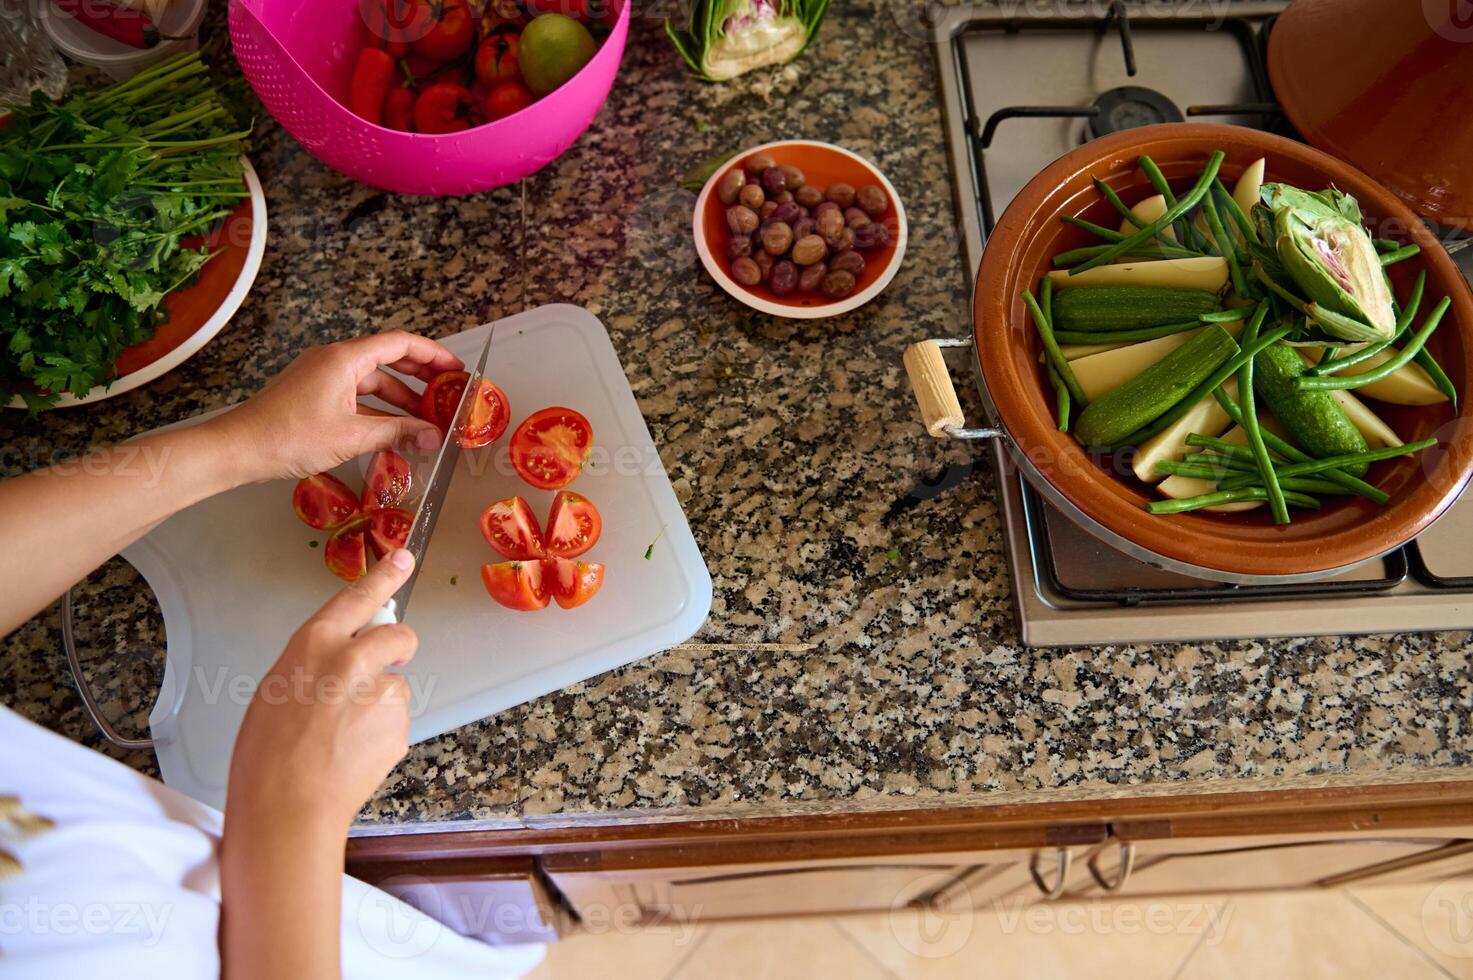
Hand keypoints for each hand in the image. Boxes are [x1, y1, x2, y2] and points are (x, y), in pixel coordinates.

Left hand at [212, 331, 463, 483]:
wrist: (239, 449)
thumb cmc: (292, 436)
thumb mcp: (353, 436)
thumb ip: (398, 433)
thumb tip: (436, 436)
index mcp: (344, 358)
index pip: (399, 344)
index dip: (432, 354)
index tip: (456, 370)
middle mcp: (334, 359)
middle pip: (388, 359)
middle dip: (421, 377)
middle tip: (448, 394)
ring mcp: (322, 376)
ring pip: (372, 381)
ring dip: (400, 399)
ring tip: (426, 421)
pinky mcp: (314, 394)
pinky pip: (356, 394)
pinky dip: (378, 409)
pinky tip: (394, 430)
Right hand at [226, 549, 420, 834]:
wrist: (286, 809)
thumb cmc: (265, 756)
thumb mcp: (276, 690)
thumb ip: (315, 666)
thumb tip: (338, 664)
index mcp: (314, 645)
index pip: (356, 598)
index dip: (383, 576)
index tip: (404, 558)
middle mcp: (353, 660)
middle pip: (398, 635)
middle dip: (397, 649)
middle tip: (381, 672)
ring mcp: (381, 693)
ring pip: (396, 688)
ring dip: (380, 706)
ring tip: (344, 739)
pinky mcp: (399, 726)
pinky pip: (396, 722)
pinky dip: (382, 736)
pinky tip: (353, 757)